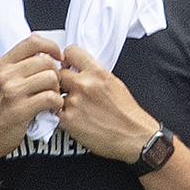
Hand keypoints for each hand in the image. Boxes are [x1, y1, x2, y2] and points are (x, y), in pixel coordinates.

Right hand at [0, 34, 67, 160]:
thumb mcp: (2, 80)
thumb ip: (20, 66)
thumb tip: (44, 50)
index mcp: (4, 64)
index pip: (32, 41)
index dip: (51, 46)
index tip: (58, 57)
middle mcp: (6, 74)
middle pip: (46, 61)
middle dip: (57, 74)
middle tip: (54, 87)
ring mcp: (12, 91)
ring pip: (51, 78)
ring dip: (58, 90)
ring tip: (52, 98)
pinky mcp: (20, 108)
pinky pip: (51, 97)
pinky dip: (57, 104)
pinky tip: (51, 109)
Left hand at [53, 46, 160, 163]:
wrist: (136, 138)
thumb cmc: (129, 115)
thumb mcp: (116, 84)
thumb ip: (95, 74)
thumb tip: (80, 69)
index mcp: (98, 73)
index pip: (70, 51)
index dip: (67, 59)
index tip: (68, 65)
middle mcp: (85, 85)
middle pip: (58, 72)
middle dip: (61, 81)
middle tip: (68, 89)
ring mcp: (75, 102)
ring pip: (53, 92)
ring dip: (59, 99)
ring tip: (74, 107)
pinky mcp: (69, 120)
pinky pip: (53, 111)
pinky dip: (60, 115)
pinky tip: (72, 118)